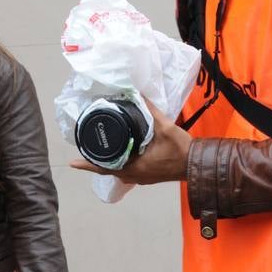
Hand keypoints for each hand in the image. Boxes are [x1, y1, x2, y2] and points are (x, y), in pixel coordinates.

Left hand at [69, 97, 190, 185]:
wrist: (198, 164)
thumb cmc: (181, 149)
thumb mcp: (164, 128)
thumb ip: (150, 111)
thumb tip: (137, 94)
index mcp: (135, 167)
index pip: (105, 168)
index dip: (88, 164)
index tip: (72, 163)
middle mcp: (135, 175)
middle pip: (108, 171)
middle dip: (94, 163)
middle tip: (81, 153)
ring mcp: (142, 178)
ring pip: (118, 172)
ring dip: (107, 164)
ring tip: (95, 153)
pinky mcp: (148, 176)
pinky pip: (128, 171)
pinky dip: (119, 164)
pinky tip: (118, 155)